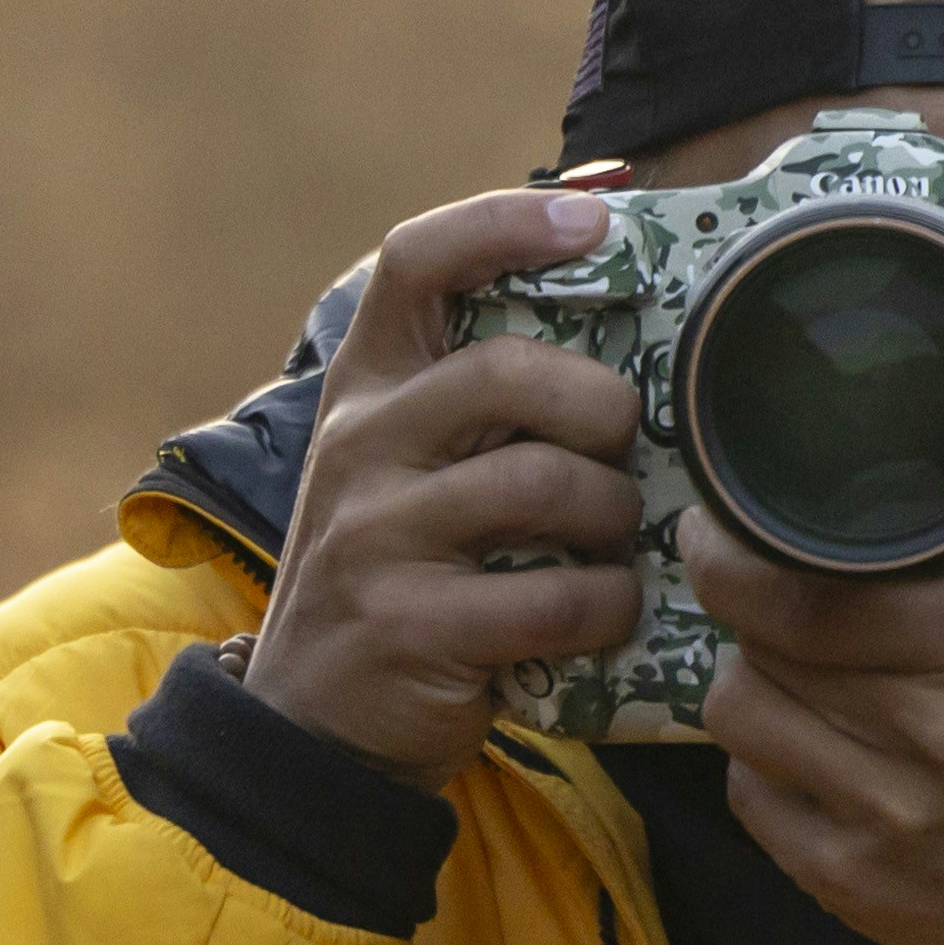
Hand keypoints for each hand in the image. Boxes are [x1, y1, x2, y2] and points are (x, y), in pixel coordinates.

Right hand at [243, 188, 646, 790]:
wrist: (315, 724)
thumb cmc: (401, 575)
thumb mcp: (410, 469)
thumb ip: (482, 402)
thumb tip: (628, 326)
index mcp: (365, 386)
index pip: (418, 261)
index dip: (506, 222)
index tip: (592, 219)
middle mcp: (359, 443)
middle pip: (506, 370)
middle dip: (601, 407)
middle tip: (623, 448)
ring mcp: (376, 534)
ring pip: (543, 483)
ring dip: (613, 515)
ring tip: (614, 543)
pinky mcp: (410, 624)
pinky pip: (554, 596)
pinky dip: (606, 606)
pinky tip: (604, 613)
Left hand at [687, 343, 943, 944]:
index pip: (796, 592)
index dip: (730, 556)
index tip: (721, 528)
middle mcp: (925, 734)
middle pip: (756, 649)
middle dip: (749, 614)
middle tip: (766, 592)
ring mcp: (880, 815)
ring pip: (739, 718)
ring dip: (750, 684)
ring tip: (789, 667)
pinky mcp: (844, 879)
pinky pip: (747, 796)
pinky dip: (762, 768)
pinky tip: (805, 747)